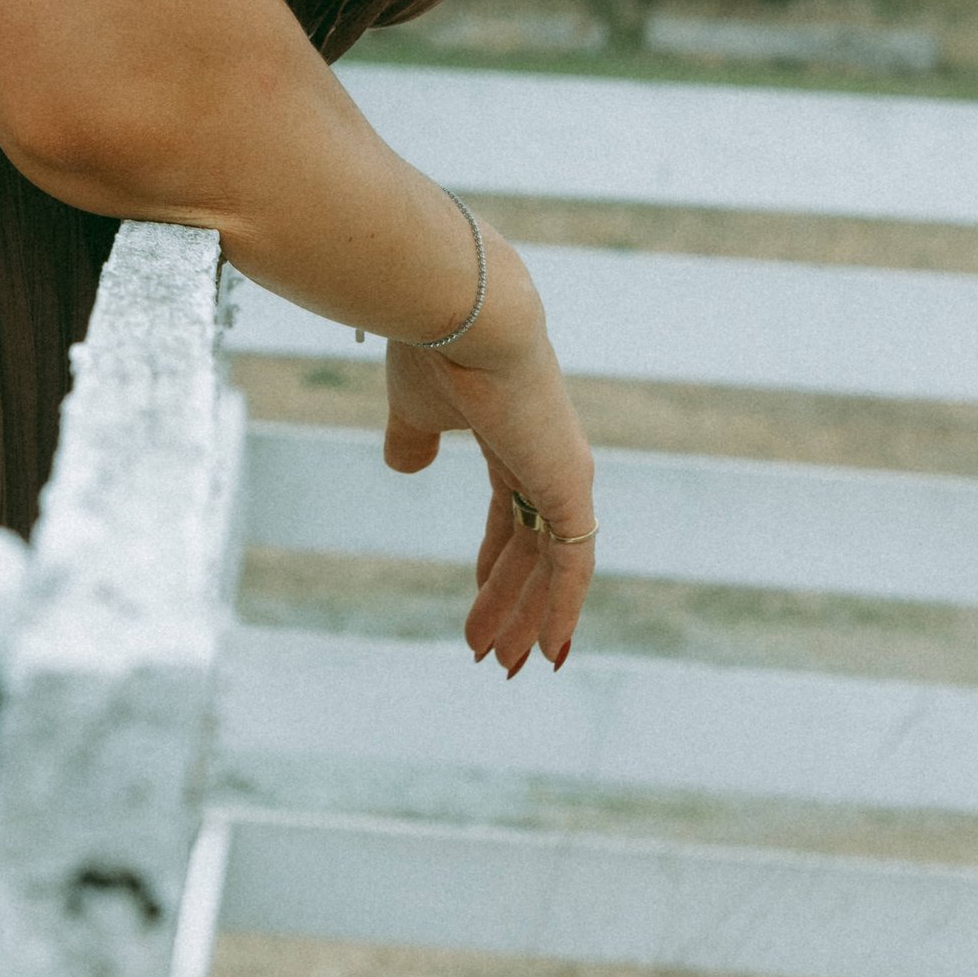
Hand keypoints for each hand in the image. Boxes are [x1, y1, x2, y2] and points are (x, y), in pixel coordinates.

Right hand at [382, 228, 597, 673]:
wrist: (462, 311)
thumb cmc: (434, 347)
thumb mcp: (414, 406)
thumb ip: (413, 439)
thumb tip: (405, 465)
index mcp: (512, 439)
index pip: (512, 515)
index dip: (494, 565)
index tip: (475, 606)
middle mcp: (546, 458)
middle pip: (532, 549)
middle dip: (509, 603)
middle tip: (489, 656)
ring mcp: (562, 472)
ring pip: (549, 565)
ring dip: (523, 617)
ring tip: (499, 664)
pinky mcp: (570, 484)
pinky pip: (572, 563)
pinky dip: (561, 609)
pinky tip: (548, 652)